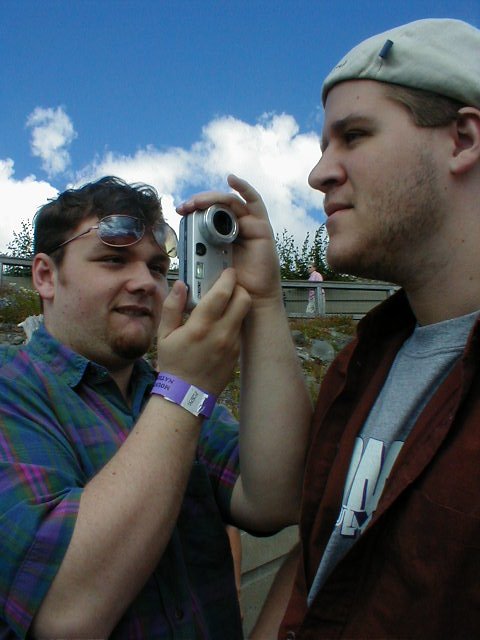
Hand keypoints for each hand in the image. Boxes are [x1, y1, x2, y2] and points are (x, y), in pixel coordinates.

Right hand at [156, 269, 250, 395]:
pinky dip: (234, 321)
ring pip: (244, 314)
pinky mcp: (236, 352)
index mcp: (200, 326)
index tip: (227, 271)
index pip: (222, 293)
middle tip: (229, 286)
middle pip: (243, 300)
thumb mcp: (164, 335)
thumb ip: (172, 307)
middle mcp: (220, 333)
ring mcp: (231, 344)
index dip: (228, 278)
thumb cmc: (173, 364)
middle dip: (239, 288)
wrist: (187, 395)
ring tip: (224, 303)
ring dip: (237, 304)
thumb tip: (180, 284)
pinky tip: (221, 323)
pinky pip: (240, 329)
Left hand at [176, 175, 281, 303]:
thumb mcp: (206, 269)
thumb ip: (196, 259)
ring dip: (213, 198)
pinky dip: (244, 188)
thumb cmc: (229, 287)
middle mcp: (236, 228)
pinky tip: (232, 180)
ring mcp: (249, 226)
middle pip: (217, 206)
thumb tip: (178, 256)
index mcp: (221, 235)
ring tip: (198, 202)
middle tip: (185, 207)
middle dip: (199, 203)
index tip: (179, 211)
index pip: (207, 213)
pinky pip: (254, 202)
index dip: (193, 209)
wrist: (250, 300)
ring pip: (230, 202)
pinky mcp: (261, 227)